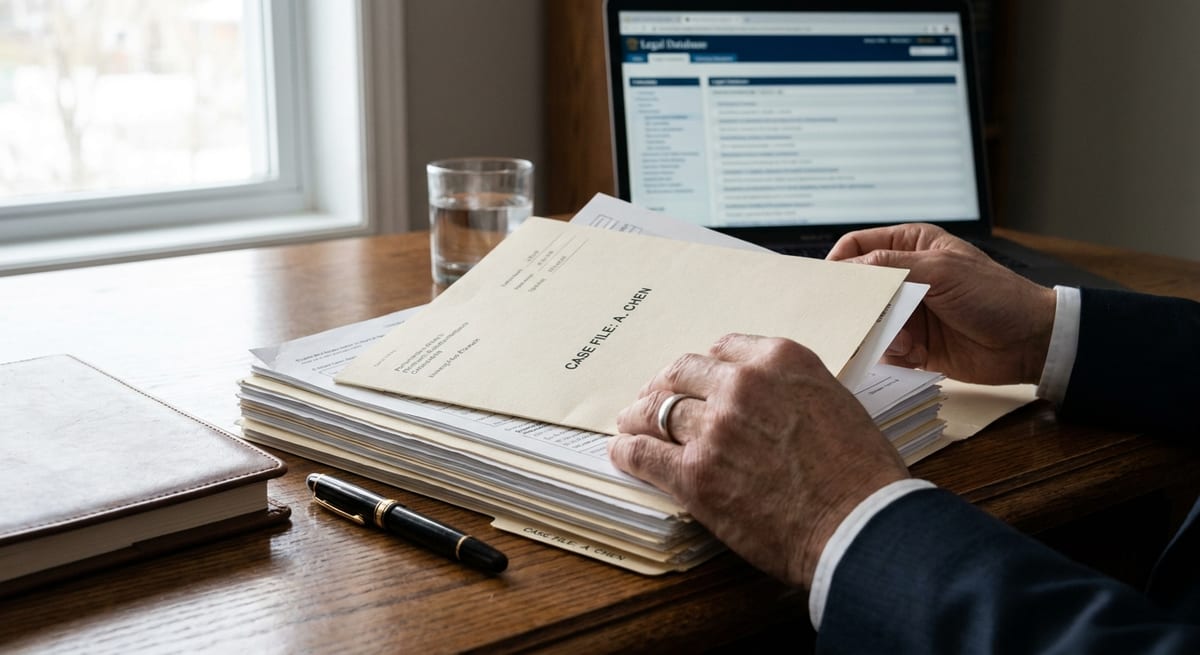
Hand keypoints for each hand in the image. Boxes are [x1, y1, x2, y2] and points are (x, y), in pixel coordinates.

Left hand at [608, 333, 908, 588]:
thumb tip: (765, 403)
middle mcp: (742, 385)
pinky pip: (644, 453)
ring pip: (657, 410)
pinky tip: (623, 453)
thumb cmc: (860, 474)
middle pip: (681, 373)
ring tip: (630, 424)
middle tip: (652, 398)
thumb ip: (790, 391)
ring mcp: (715, 428)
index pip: (722, 349)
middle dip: (663, 386)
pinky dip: (629, 451)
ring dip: (639, 417)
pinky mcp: (695, 473)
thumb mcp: (834, 403)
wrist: (860, 525)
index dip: (702, 368)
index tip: (693, 379)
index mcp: (780, 360)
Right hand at [827, 223, 1055, 384]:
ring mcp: (907, 311)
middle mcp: (905, 276)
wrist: (1028, 342)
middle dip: (859, 306)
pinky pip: (882, 349)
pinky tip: (915, 354)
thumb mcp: (941, 270)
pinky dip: (892, 353)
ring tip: (905, 341)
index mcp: (910, 245)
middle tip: (863, 320)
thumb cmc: (993, 296)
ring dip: (880, 333)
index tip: (826, 285)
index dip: (839, 263)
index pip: (857, 246)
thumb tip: (848, 270)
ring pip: (867, 321)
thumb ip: (892, 267)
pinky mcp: (912, 343)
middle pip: (857, 288)